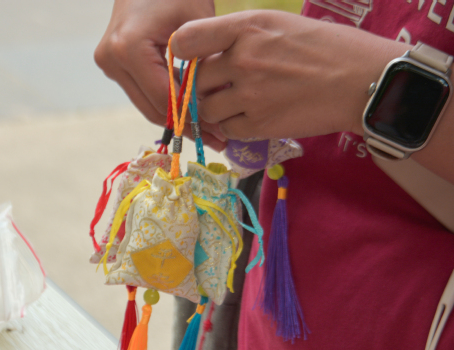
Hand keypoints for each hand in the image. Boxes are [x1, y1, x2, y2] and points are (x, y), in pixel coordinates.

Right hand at [94, 0, 226, 149]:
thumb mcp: (198, 20)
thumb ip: (204, 63)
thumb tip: (214, 106)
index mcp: (129, 48)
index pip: (164, 97)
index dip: (191, 117)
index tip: (217, 130)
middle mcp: (112, 60)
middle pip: (152, 108)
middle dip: (185, 125)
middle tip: (215, 138)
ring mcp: (109, 64)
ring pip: (147, 105)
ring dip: (176, 118)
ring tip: (207, 130)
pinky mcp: (112, 65)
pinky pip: (143, 92)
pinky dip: (166, 102)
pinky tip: (189, 111)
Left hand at [171, 11, 410, 140]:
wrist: (363, 81)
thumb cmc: (327, 47)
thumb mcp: (280, 24)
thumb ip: (240, 36)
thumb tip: (208, 54)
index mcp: (248, 27)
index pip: (186, 39)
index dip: (182, 52)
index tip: (189, 59)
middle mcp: (244, 60)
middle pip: (195, 80)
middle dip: (201, 86)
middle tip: (217, 87)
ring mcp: (251, 95)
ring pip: (206, 110)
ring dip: (213, 110)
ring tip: (234, 104)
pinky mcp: (260, 125)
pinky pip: (228, 130)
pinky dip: (233, 127)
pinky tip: (250, 118)